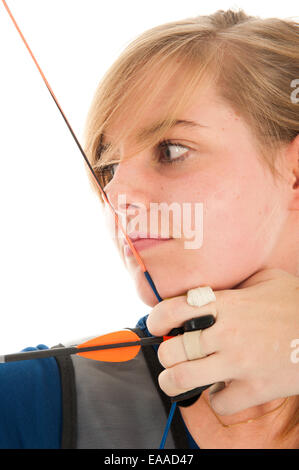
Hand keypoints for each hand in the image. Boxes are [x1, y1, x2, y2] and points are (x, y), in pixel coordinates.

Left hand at [146, 268, 298, 414]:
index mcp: (225, 303)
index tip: (157, 328)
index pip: (171, 310)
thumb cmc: (296, 302)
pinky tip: (224, 388)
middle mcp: (226, 332)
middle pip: (171, 352)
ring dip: (175, 382)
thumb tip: (217, 289)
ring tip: (180, 379)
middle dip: (166, 357)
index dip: (155, 321)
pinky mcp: (256, 388)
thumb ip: (237, 283)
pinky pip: (219, 403)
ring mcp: (239, 362)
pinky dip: (218, 399)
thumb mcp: (267, 279)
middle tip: (173, 357)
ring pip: (183, 380)